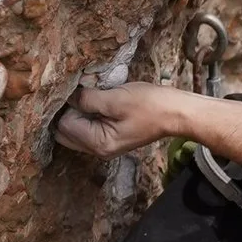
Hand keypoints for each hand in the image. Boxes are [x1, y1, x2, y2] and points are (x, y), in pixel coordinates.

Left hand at [53, 76, 184, 161]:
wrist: (176, 112)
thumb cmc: (149, 105)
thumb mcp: (115, 99)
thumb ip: (87, 99)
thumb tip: (69, 97)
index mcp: (98, 144)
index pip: (64, 125)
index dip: (68, 105)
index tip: (81, 90)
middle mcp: (98, 150)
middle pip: (66, 133)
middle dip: (69, 112)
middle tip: (83, 93)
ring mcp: (104, 146)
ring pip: (75, 131)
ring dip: (78, 113)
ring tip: (92, 96)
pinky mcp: (111, 138)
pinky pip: (88, 129)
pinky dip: (87, 116)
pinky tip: (99, 103)